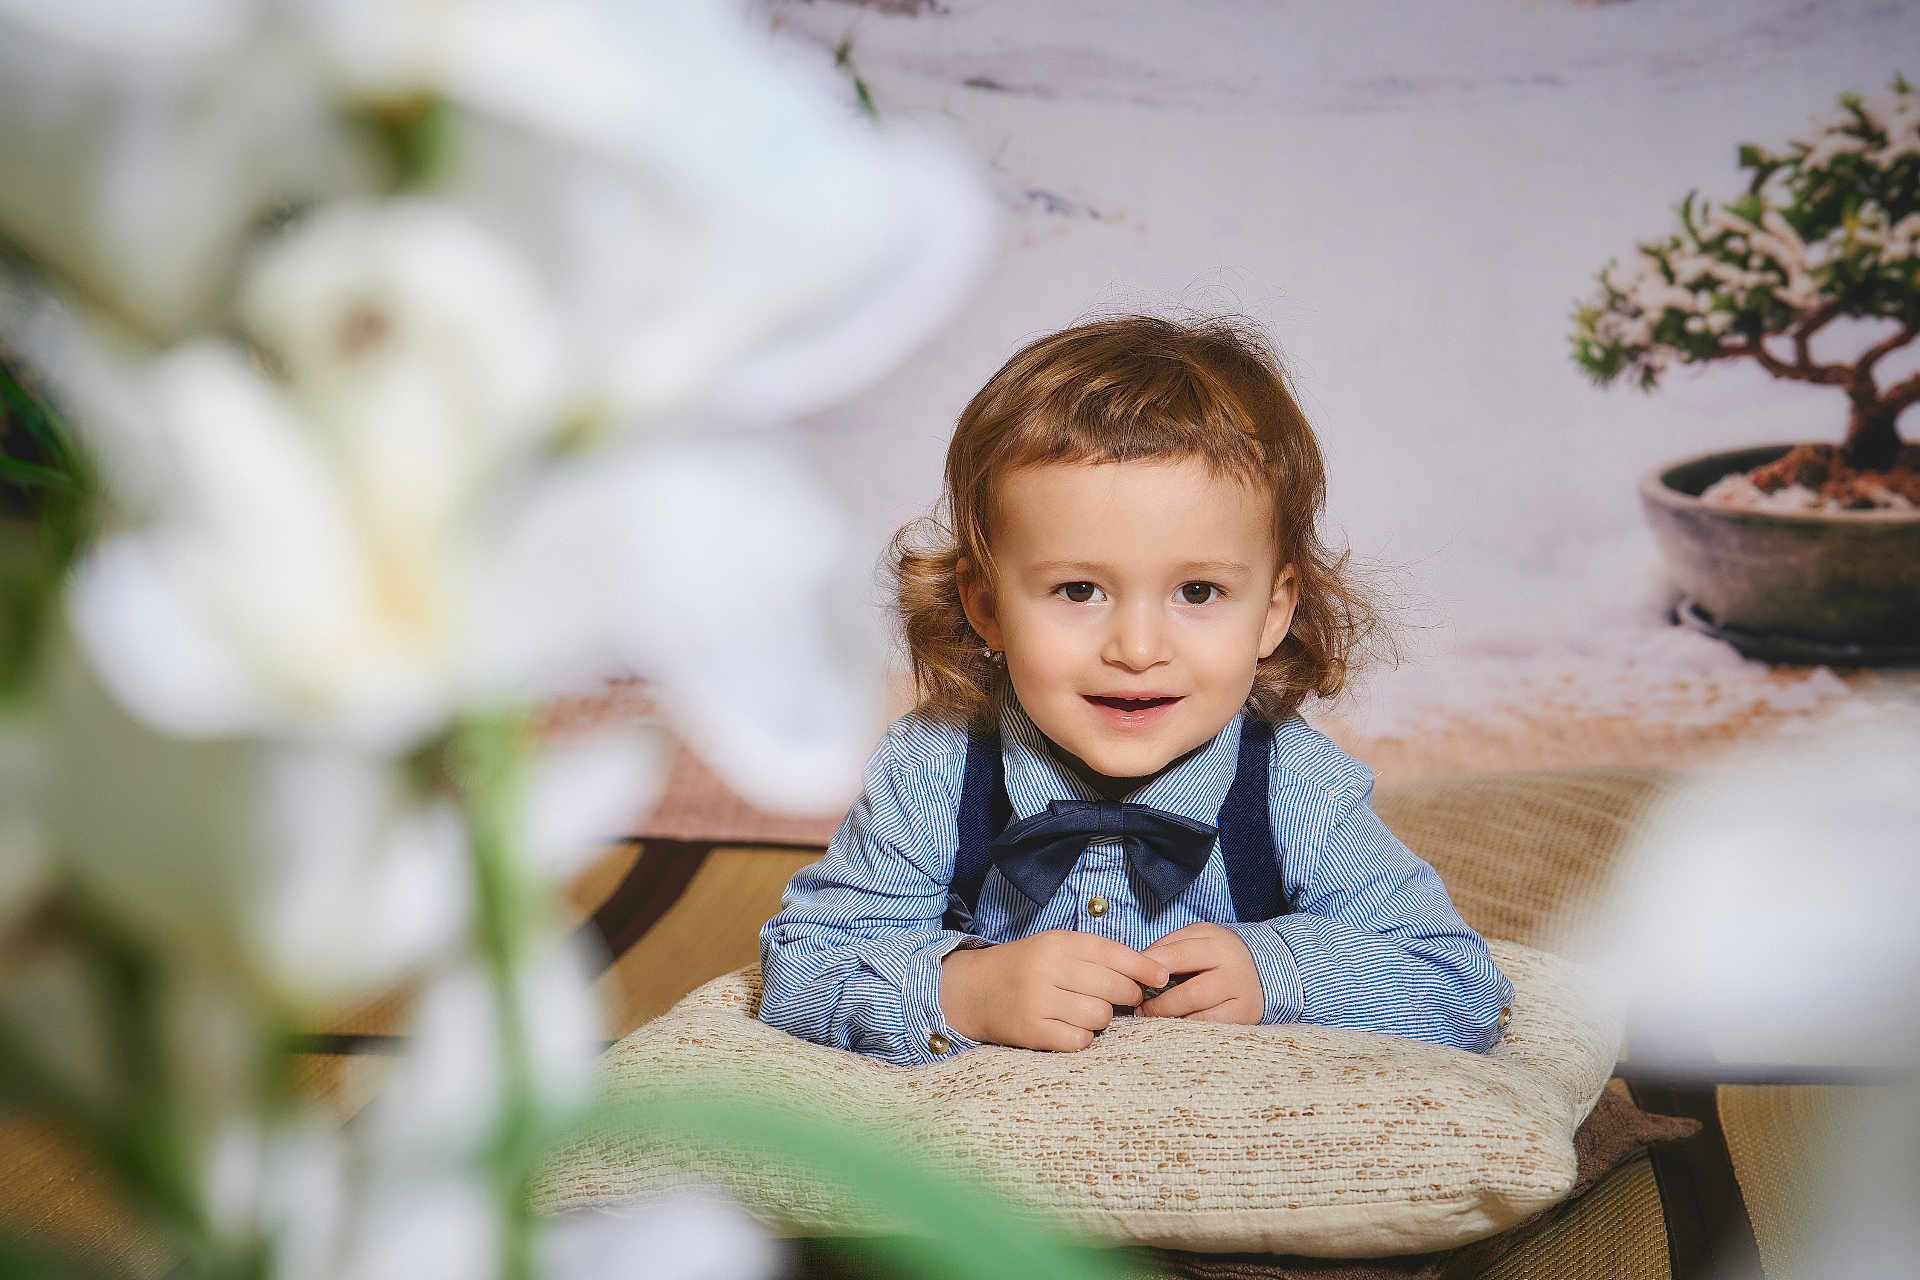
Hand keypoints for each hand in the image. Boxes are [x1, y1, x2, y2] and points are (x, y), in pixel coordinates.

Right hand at [940, 930, 1169, 1052]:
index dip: (1143, 967)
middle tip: (1121, 1000)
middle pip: (1113, 988)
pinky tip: (1068, 1029)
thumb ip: (1096, 956)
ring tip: (1082, 1012)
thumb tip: (1151, 974)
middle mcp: (1048, 968)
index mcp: (1058, 942)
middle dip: (1126, 996)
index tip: (1162, 977)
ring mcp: (1039, 1000)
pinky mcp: (1032, 1031)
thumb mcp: (1055, 948)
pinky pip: (1080, 1041)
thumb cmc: (1024, 968)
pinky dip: (1081, 1039)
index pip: (1113, 953)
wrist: (972, 990)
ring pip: (1100, 1016)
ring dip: (1100, 1019)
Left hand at [1138, 923, 1262, 1023]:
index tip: (1130, 979)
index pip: (1177, 956)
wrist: (1260, 970)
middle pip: (1190, 994)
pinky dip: (1188, 1028)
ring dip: (1171, 1020)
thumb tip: (1136, 967)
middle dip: (1159, 1005)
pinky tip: (1174, 1025)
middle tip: (1139, 1009)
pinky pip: (1210, 1029)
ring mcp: (1243, 998)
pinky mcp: (1245, 1019)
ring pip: (1201, 1017)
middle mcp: (1234, 972)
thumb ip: (1167, 947)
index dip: (1149, 968)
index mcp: (1217, 944)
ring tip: (1151, 1018)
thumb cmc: (1215, 954)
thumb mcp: (1195, 938)